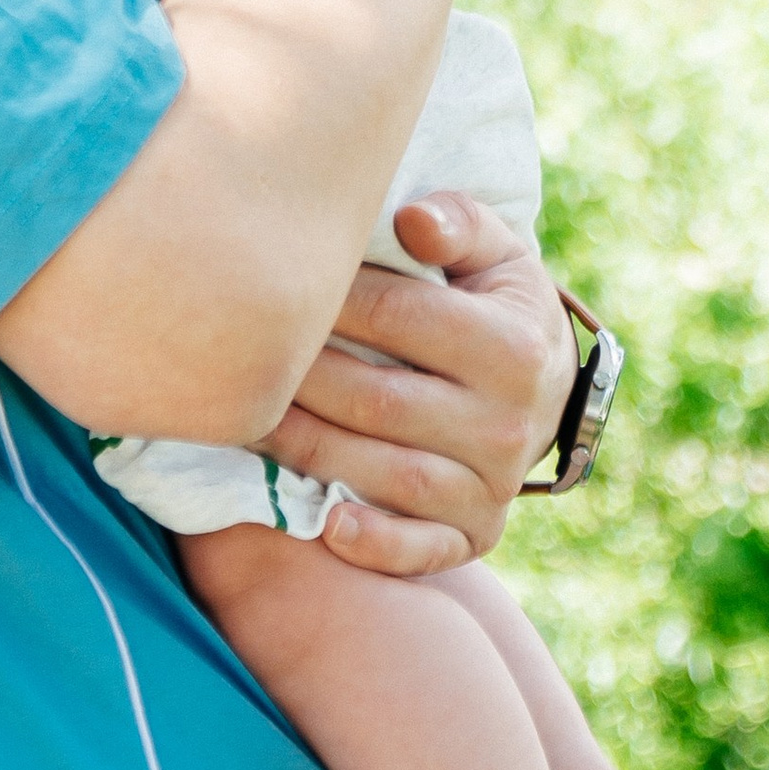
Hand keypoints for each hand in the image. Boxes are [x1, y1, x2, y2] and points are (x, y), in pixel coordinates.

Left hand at [260, 192, 581, 575]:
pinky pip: (422, 549)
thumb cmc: (489, 301)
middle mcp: (511, 424)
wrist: (538, 388)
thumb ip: (459, 223)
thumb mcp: (494, 252)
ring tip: (242, 421)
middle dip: (297, 378)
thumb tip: (412, 220)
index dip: (324, 298)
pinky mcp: (475, 534)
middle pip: (376, 400)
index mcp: (514, 346)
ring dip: (306, 452)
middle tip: (230, 357)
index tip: (265, 279)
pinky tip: (324, 524)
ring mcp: (494, 487)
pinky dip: (374, 543)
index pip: (396, 317)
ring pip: (386, 473)